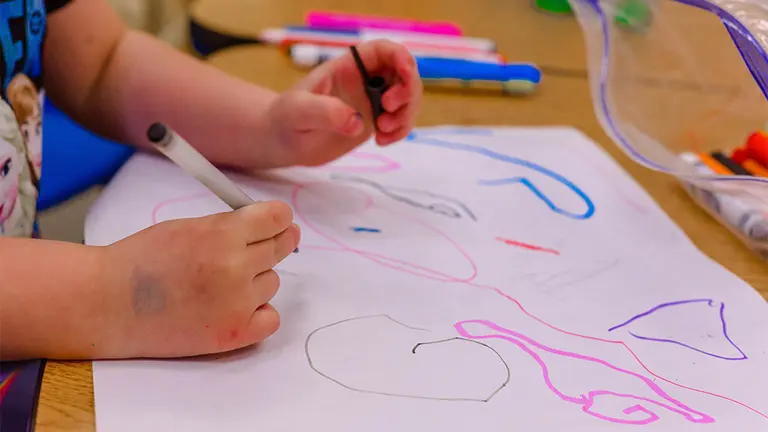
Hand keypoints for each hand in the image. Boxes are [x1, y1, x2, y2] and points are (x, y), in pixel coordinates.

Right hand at [102, 201, 298, 357]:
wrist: (108, 304)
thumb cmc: (142, 261)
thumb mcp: (187, 227)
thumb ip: (228, 226)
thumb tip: (269, 224)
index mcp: (223, 234)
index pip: (278, 218)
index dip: (279, 218)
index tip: (279, 221)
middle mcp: (236, 268)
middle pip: (280, 247)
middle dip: (273, 243)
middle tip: (262, 247)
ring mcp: (237, 303)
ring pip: (271, 282)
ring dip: (255, 280)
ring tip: (218, 284)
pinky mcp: (235, 333)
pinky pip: (271, 318)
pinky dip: (258, 313)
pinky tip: (234, 307)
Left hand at [265, 40, 422, 166]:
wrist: (284, 141)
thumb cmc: (286, 118)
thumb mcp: (298, 111)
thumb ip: (325, 112)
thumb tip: (356, 121)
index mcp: (348, 67)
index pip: (382, 51)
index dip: (401, 57)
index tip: (406, 75)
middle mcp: (365, 81)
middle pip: (404, 74)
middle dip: (407, 92)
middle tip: (387, 111)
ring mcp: (372, 102)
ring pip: (407, 100)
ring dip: (405, 115)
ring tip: (382, 132)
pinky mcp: (374, 122)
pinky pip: (400, 122)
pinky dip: (400, 132)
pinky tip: (382, 141)